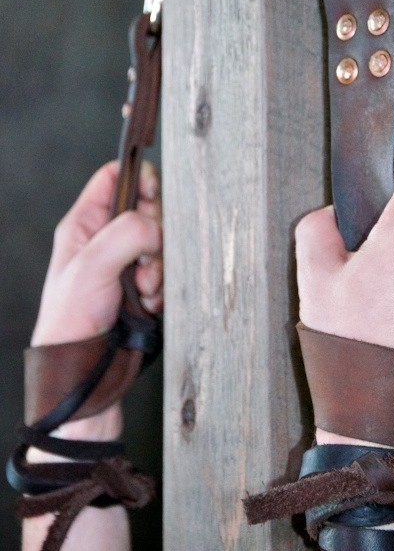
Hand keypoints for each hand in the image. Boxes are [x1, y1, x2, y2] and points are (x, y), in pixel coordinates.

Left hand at [29, 161, 162, 440]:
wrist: (84, 373)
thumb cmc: (70, 323)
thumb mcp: (91, 267)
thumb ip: (126, 234)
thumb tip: (155, 227)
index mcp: (84, 226)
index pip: (114, 178)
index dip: (138, 179)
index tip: (153, 194)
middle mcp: (104, 241)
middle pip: (146, 211)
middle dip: (155, 234)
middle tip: (144, 258)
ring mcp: (124, 265)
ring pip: (161, 245)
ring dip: (159, 267)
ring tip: (141, 289)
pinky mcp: (140, 287)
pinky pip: (166, 273)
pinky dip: (163, 287)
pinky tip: (147, 303)